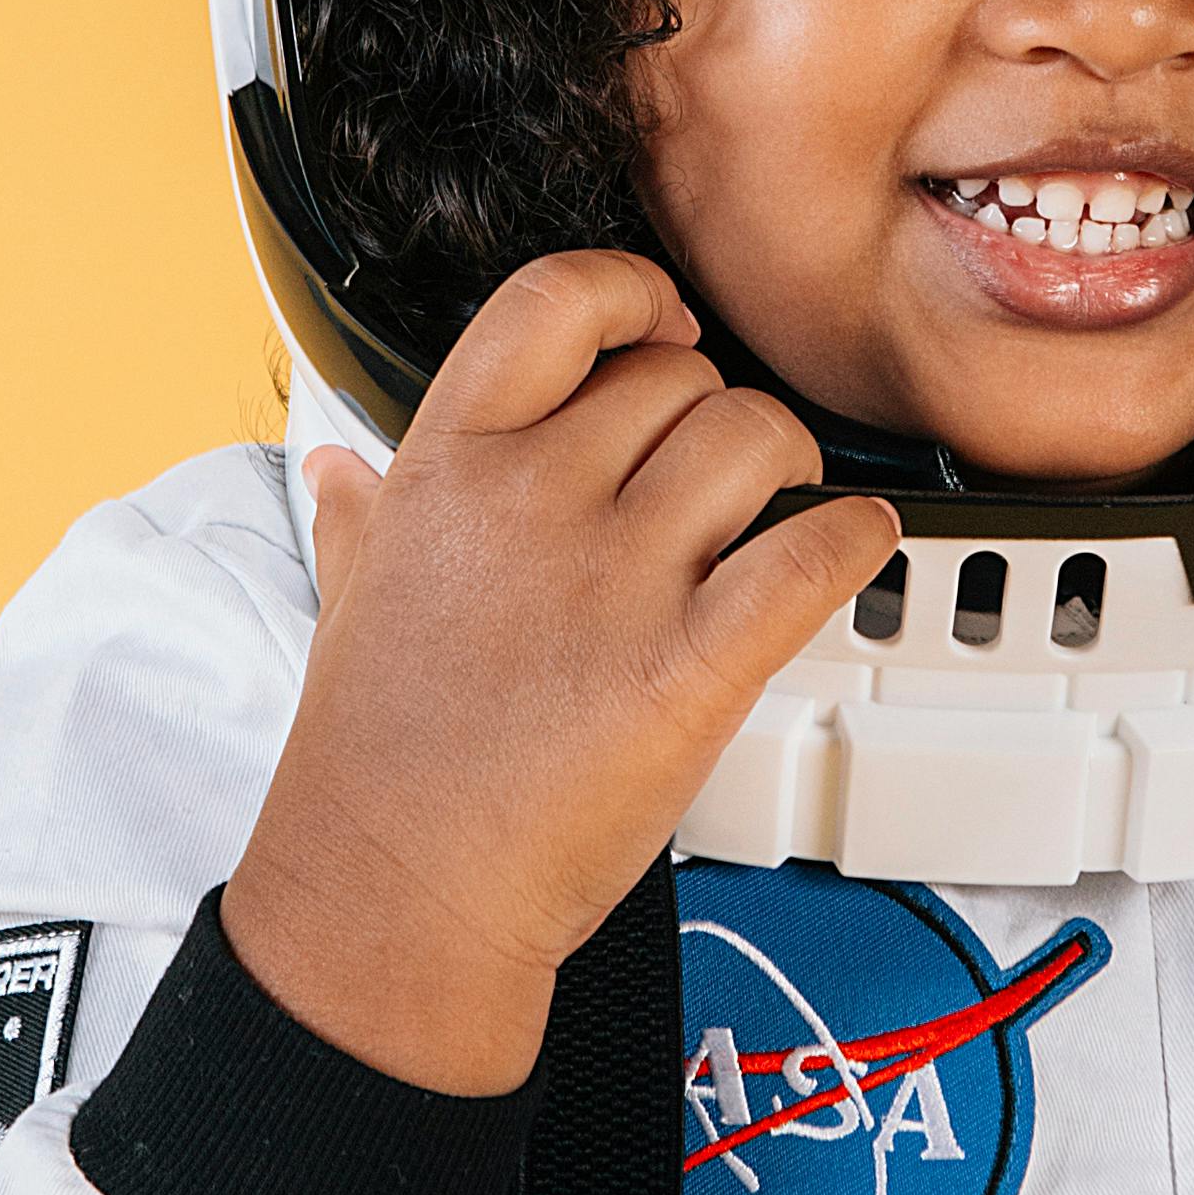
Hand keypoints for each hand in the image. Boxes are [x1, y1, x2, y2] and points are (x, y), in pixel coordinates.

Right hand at [223, 252, 897, 1090]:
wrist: (395, 900)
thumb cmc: (374, 765)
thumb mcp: (345, 603)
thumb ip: (358, 520)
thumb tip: (338, 469)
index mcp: (445, 469)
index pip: (554, 301)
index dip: (630, 294)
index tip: (662, 321)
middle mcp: (531, 503)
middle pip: (679, 376)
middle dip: (714, 409)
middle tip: (718, 467)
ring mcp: (613, 582)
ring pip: (755, 438)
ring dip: (789, 464)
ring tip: (781, 504)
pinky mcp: (688, 668)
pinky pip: (811, 555)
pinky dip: (855, 539)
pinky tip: (852, 547)